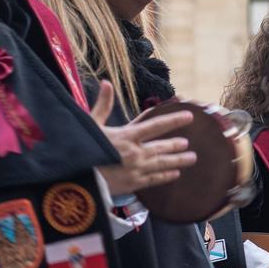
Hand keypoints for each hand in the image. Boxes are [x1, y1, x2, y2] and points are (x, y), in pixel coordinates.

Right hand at [92, 84, 195, 198]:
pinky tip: (176, 174)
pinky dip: (166, 176)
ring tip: (191, 158)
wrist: (76, 178)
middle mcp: (135, 152)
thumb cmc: (82, 149)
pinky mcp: (133, 183)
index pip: (156, 125)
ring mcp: (136, 169)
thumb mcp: (91, 124)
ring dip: (178, 160)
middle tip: (188, 144)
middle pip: (162, 147)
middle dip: (176, 145)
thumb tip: (106, 83)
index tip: (189, 116)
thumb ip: (103, 105)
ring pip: (162, 163)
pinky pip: (154, 179)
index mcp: (126, 136)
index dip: (174, 120)